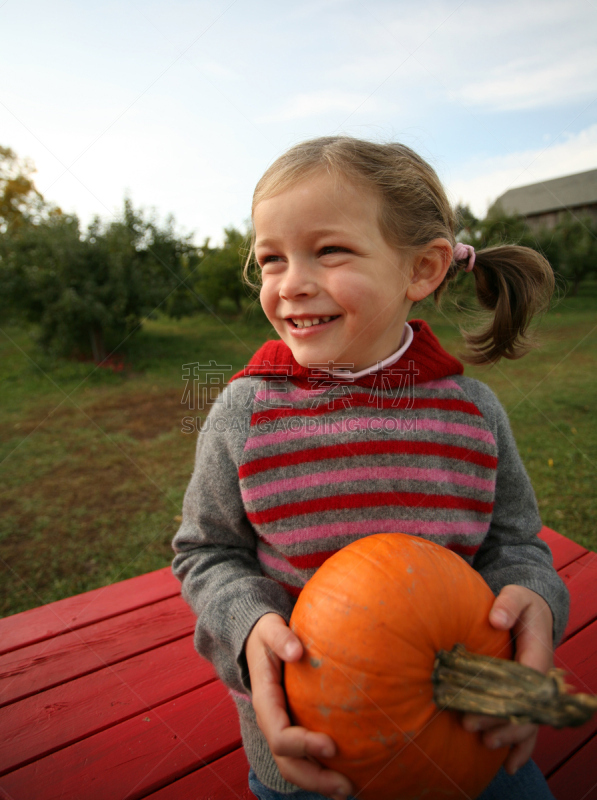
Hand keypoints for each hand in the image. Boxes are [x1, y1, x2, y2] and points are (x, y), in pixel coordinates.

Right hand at [245, 613, 352, 799]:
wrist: (259, 642)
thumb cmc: (268, 635)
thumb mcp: (269, 629)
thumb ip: (280, 637)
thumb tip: (296, 650)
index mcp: (265, 701)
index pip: (280, 734)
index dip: (303, 745)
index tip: (332, 745)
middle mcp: (272, 723)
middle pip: (287, 763)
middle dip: (315, 778)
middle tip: (347, 786)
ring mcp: (281, 730)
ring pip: (295, 768)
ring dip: (320, 783)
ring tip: (350, 791)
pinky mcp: (293, 730)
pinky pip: (305, 759)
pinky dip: (323, 773)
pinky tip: (350, 776)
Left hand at [462, 585, 553, 774]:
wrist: (534, 612)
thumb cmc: (522, 605)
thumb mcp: (517, 596)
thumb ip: (508, 604)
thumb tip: (496, 619)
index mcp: (537, 655)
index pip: (523, 683)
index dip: (504, 697)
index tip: (479, 706)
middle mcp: (540, 679)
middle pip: (524, 708)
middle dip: (499, 721)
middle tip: (469, 726)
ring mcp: (535, 692)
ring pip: (528, 722)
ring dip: (509, 736)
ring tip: (486, 745)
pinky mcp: (527, 697)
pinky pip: (528, 725)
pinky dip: (521, 747)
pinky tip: (509, 765)